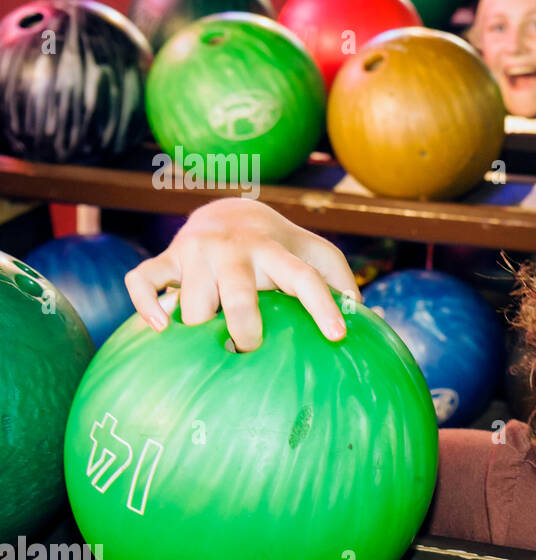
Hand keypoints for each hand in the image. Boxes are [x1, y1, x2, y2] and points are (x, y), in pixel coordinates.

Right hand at [124, 198, 359, 351]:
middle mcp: (236, 250)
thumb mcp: (317, 257)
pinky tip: (160, 328)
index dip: (322, 305)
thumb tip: (367, 320)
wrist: (230, 211)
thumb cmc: (283, 248)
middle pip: (239, 293)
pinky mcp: (167, 259)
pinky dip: (146, 304)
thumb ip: (342, 284)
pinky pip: (144, 280)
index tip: (338, 335)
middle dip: (245, 326)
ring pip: (192, 299)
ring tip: (211, 345)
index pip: (304, 278)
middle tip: (251, 349)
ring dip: (200, 327)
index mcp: (277, 252)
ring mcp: (198, 253)